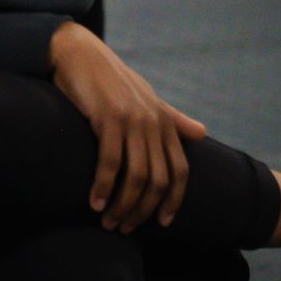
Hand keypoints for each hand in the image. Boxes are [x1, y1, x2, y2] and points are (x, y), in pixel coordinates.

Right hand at [48, 21, 206, 233]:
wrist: (80, 52)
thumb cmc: (111, 78)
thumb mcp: (147, 98)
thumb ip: (173, 119)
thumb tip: (201, 132)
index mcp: (165, 121)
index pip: (179, 171)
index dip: (173, 201)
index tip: (161, 223)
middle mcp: (154, 123)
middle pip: (157, 180)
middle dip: (143, 211)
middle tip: (124, 227)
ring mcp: (132, 120)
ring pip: (136, 177)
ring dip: (122, 205)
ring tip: (108, 222)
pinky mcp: (108, 118)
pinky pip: (110, 162)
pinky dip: (102, 187)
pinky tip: (94, 202)